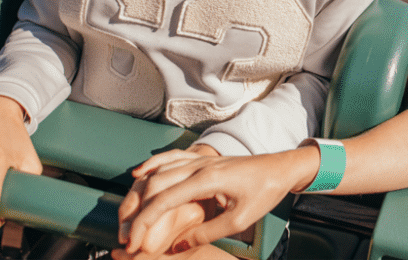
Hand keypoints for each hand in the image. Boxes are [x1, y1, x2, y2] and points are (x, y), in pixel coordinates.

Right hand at [118, 147, 315, 257]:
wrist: (281, 167)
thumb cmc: (264, 191)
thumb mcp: (239, 220)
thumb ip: (206, 233)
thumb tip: (177, 248)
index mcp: (207, 179)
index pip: (164, 200)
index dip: (144, 222)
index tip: (133, 242)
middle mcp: (199, 165)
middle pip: (154, 184)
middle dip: (135, 212)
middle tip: (126, 236)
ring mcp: (200, 160)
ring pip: (158, 170)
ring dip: (139, 192)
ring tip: (126, 215)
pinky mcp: (202, 160)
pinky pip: (171, 158)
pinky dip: (152, 165)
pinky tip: (138, 174)